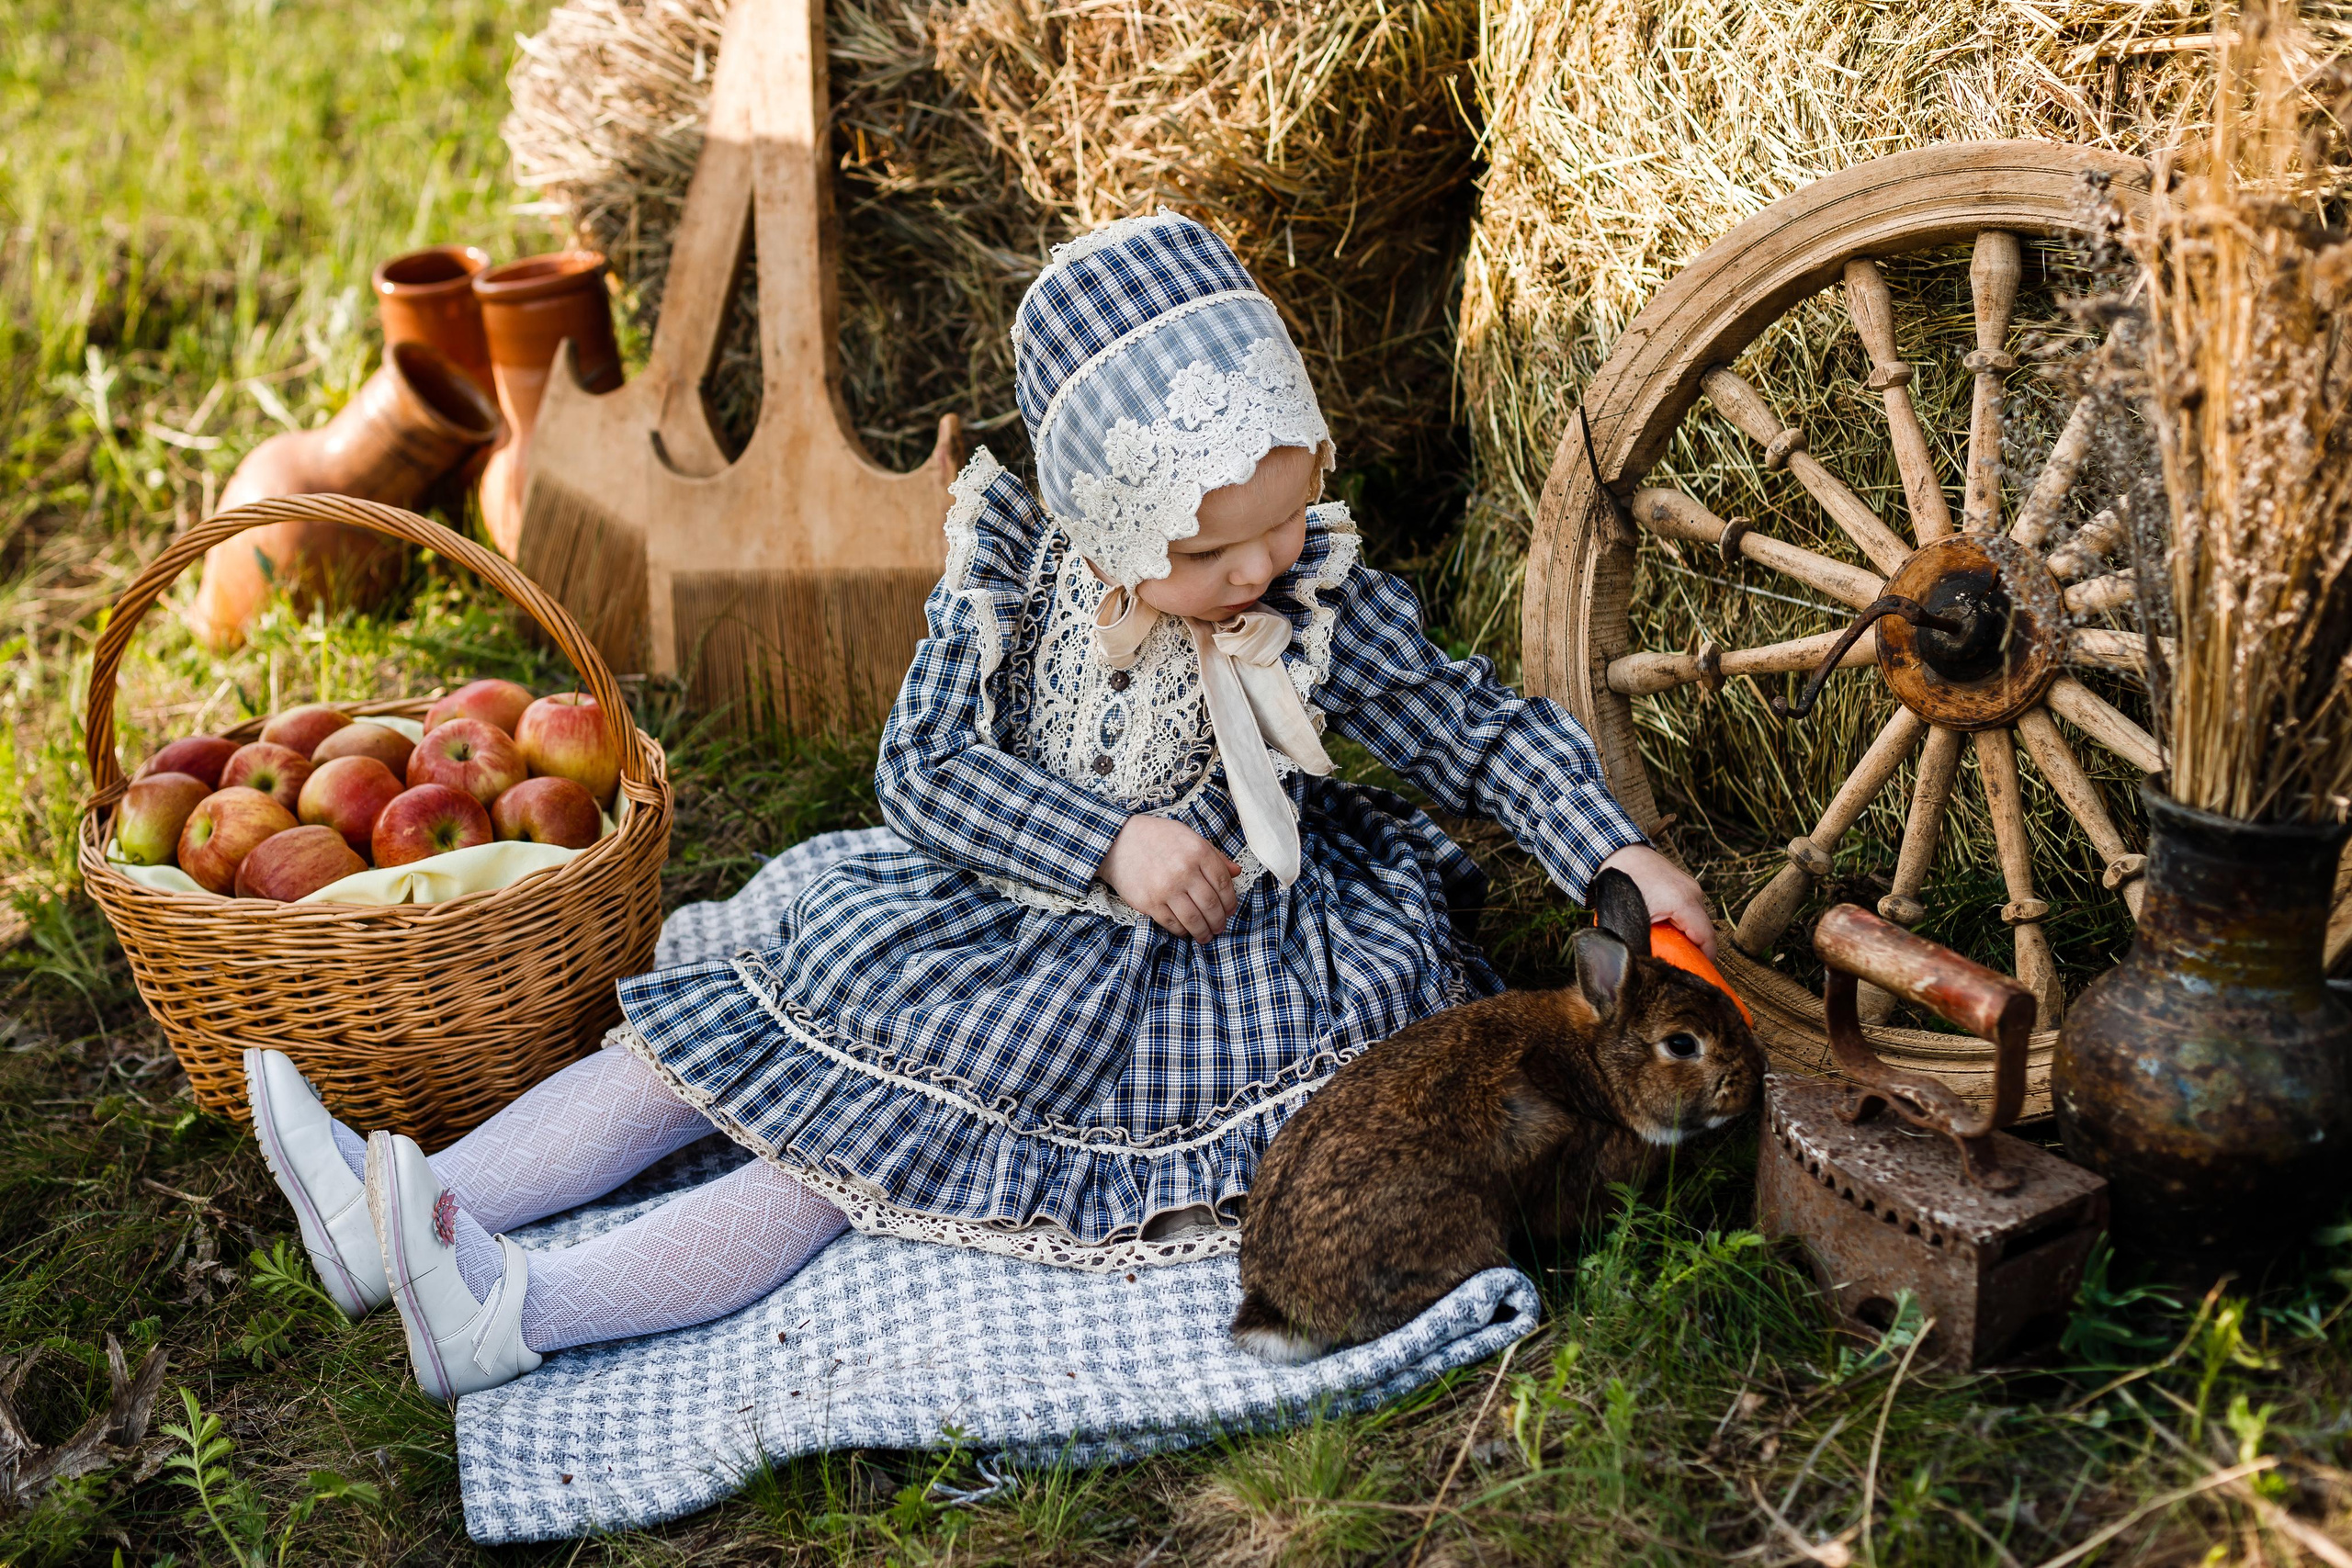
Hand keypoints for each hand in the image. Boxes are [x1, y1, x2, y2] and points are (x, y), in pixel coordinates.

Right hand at [1099, 816, 1241, 941]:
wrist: (1118, 841)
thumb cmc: (1158, 838)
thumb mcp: (1189, 837)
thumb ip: (1215, 856)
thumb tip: (1237, 872)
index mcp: (1198, 852)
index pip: (1223, 884)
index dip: (1230, 901)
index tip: (1230, 910)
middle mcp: (1184, 871)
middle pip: (1211, 905)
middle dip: (1219, 921)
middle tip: (1220, 927)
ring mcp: (1166, 889)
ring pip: (1194, 919)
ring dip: (1203, 932)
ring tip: (1206, 936)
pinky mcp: (1149, 903)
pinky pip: (1172, 924)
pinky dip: (1182, 931)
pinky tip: (1186, 931)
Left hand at [1597, 842, 1717, 958]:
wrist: (1619, 853)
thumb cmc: (1623, 886)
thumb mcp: (1632, 920)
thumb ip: (1644, 943)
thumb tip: (1648, 966)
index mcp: (1684, 902)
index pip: (1707, 938)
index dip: (1705, 960)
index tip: (1698, 974)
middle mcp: (1693, 893)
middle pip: (1704, 930)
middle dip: (1694, 949)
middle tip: (1681, 965)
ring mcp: (1691, 886)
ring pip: (1697, 920)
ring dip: (1687, 935)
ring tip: (1672, 948)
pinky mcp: (1685, 884)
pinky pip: (1690, 909)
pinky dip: (1682, 922)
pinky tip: (1667, 930)